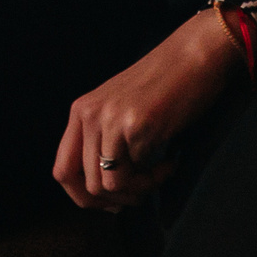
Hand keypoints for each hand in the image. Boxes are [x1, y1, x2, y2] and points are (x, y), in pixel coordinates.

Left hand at [54, 9, 243, 210]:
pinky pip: (137, 175)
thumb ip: (103, 139)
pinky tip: (170, 161)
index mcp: (80, 111)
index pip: (62, 171)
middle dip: (115, 201)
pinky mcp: (136, 126)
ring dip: (137, 191)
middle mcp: (89, 115)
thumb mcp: (119, 108)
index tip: (111, 201)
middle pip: (85, 186)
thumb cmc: (164, 84)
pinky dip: (156, 178)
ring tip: (158, 173)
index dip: (83, 197)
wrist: (195, 54)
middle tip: (140, 194)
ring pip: (109, 186)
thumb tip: (104, 192)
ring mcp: (111, 120)